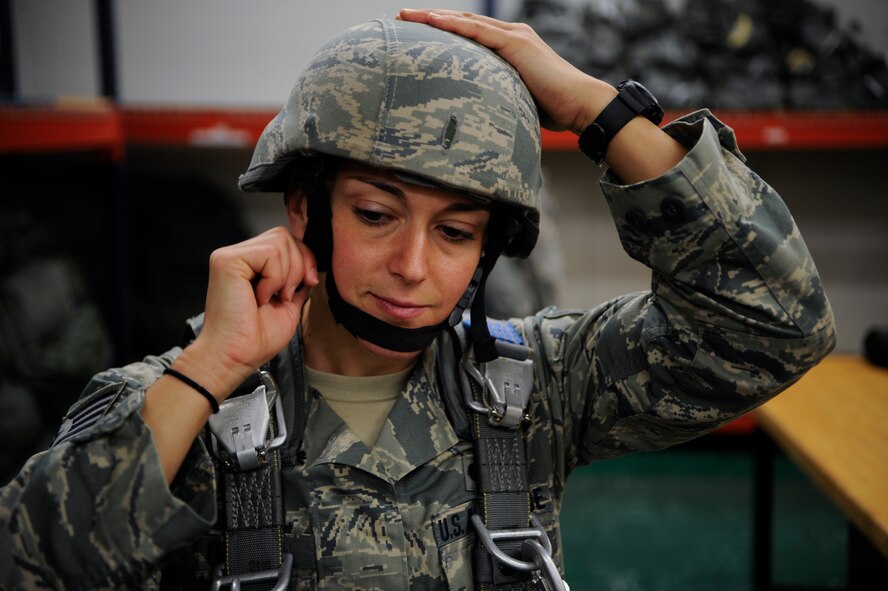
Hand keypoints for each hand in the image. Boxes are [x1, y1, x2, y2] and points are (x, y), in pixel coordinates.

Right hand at [189, 227, 318, 398]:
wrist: (237, 356)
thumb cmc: (257, 338)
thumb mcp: (289, 303)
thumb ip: (298, 280)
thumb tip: (313, 264)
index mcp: (252, 264)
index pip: (286, 241)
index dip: (305, 259)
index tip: (308, 283)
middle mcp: (239, 255)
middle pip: (285, 235)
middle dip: (300, 264)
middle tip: (286, 294)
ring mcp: (230, 256)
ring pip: (280, 241)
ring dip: (287, 274)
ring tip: (272, 297)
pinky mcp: (226, 260)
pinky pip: (269, 252)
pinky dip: (275, 277)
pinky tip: (261, 297)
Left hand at [398, 8, 616, 133]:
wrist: (580, 105)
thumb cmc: (553, 110)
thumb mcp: (516, 101)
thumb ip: (497, 99)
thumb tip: (477, 118)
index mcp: (511, 47)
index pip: (470, 33)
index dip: (443, 30)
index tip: (417, 32)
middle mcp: (511, 36)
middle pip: (462, 21)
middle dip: (430, 18)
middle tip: (402, 16)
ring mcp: (514, 37)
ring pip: (466, 21)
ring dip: (434, 17)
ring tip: (407, 15)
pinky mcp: (516, 45)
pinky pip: (477, 31)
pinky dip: (453, 25)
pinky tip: (432, 21)